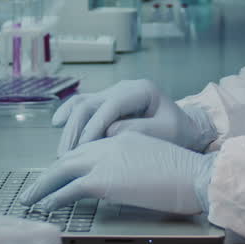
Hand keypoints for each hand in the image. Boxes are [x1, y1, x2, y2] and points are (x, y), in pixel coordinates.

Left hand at [19, 132, 216, 215]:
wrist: (195, 176)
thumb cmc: (185, 174)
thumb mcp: (153, 161)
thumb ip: (132, 164)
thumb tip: (119, 182)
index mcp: (122, 137)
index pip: (88, 147)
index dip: (70, 162)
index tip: (59, 174)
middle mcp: (109, 143)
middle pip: (69, 156)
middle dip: (50, 173)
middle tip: (36, 186)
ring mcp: (104, 160)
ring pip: (62, 170)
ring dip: (43, 185)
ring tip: (31, 199)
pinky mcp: (103, 180)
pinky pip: (69, 189)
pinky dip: (54, 197)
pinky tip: (45, 206)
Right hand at [52, 79, 215, 154]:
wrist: (186, 129)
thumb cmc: (179, 132)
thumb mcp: (167, 132)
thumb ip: (140, 130)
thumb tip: (110, 132)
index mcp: (141, 90)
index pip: (112, 105)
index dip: (95, 125)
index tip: (85, 147)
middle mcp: (123, 88)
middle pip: (91, 103)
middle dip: (76, 129)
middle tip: (66, 155)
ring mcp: (112, 94)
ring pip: (82, 103)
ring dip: (70, 126)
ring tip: (62, 151)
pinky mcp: (105, 104)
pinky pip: (83, 106)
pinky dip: (69, 115)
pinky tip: (57, 124)